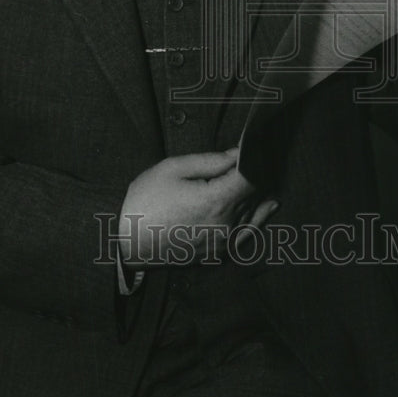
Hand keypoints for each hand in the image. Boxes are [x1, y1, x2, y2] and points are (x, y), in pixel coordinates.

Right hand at [118, 147, 278, 267]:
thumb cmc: (145, 201)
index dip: (254, 156)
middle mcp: (227, 224)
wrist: (127, 244)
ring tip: (257, 171)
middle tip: (251, 154)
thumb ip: (211, 161)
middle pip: (254, 191)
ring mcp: (225, 242)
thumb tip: (238, 153)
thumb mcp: (173, 169)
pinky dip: (260, 216)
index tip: (254, 143)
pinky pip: (249, 232)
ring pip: (253, 210)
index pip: (251, 174)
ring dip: (255, 191)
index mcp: (217, 201)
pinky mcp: (220, 253)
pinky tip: (270, 204)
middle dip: (254, 170)